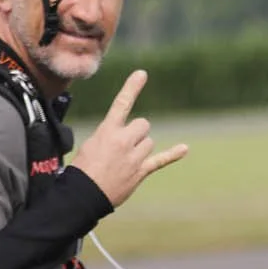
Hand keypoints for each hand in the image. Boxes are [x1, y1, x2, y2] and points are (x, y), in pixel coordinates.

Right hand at [73, 70, 188, 207]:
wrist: (84, 194)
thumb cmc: (83, 169)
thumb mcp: (90, 144)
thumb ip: (108, 135)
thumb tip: (120, 138)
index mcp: (108, 131)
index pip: (122, 104)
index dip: (131, 88)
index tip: (142, 74)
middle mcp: (123, 141)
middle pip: (143, 125)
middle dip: (136, 133)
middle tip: (123, 146)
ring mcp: (134, 156)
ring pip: (149, 142)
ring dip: (141, 148)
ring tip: (125, 161)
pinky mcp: (141, 171)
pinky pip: (160, 160)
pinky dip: (173, 154)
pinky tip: (184, 149)